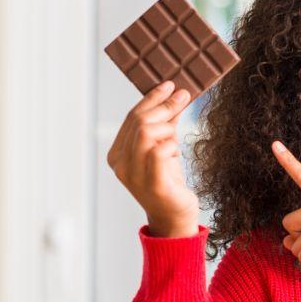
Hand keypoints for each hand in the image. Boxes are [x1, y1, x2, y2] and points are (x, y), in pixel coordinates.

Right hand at [107, 81, 199, 234]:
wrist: (175, 216)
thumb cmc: (169, 181)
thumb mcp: (165, 147)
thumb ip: (165, 124)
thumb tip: (174, 95)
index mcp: (117, 154)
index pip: (131, 117)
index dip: (151, 98)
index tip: (169, 85)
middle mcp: (120, 164)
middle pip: (139, 121)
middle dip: (163, 105)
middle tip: (183, 95)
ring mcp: (133, 175)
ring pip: (146, 132)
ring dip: (167, 127)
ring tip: (177, 133)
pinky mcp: (152, 183)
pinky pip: (159, 151)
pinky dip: (171, 146)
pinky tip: (176, 152)